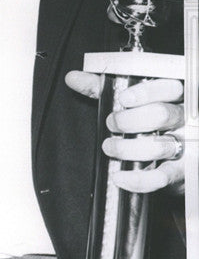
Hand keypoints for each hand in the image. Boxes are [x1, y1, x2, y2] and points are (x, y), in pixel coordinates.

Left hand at [65, 71, 184, 192]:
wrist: (172, 154)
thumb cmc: (147, 118)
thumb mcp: (127, 99)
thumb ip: (101, 88)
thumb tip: (73, 78)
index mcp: (174, 95)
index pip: (169, 87)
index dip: (146, 92)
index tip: (124, 98)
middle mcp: (183, 118)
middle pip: (163, 114)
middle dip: (130, 120)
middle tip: (111, 123)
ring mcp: (185, 144)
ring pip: (160, 146)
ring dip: (128, 149)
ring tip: (109, 147)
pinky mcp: (181, 170)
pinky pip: (162, 177)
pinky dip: (139, 179)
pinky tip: (120, 176)